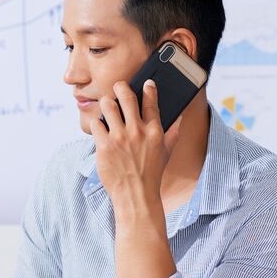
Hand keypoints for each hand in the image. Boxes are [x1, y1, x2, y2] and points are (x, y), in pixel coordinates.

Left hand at [89, 79, 176, 209]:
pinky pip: (96, 124)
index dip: (148, 89)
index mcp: (154, 131)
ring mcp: (119, 138)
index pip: (151, 102)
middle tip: (118, 87)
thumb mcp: (166, 153)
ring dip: (106, 103)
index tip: (146, 83)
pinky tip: (100, 128)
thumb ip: (173, 134)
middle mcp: (137, 131)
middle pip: (126, 96)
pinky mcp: (104, 146)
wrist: (136, 195)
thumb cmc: (151, 175)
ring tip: (107, 106)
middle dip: (121, 87)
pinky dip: (97, 123)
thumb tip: (180, 119)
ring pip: (107, 105)